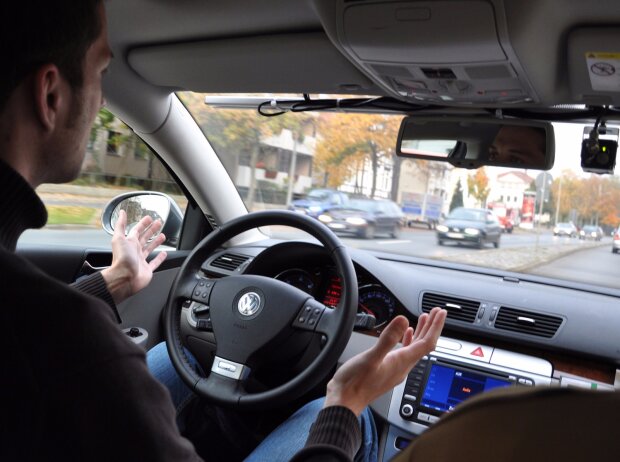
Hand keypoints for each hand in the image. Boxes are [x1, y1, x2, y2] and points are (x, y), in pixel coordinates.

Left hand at [101, 210, 167, 302]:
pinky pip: (155, 263)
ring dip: (156, 242)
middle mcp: (135, 251)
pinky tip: (164, 253)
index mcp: (129, 243)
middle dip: (151, 230)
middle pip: (145, 238)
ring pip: (150, 249)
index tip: (149, 218)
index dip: (143, 224)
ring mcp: (141, 261)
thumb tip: (121, 212)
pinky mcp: (147, 270)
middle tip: (158, 223)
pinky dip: (160, 258)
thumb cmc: (121, 259)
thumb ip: (120, 225)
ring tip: (163, 236)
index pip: (137, 230)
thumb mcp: (119, 238)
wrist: (124, 278)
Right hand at [324, 308, 446, 415]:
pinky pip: (405, 352)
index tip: (441, 313)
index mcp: (402, 362)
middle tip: (437, 312)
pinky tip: (405, 335)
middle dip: (431, 327)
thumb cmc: (355, 383)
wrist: (345, 401)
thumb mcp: (371, 357)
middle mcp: (403, 366)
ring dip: (421, 332)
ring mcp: (396, 369)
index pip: (426, 343)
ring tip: (425, 319)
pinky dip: (408, 340)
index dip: (435, 327)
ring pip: (415, 348)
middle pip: (424, 345)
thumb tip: (403, 321)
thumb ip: (388, 339)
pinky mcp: (388, 369)